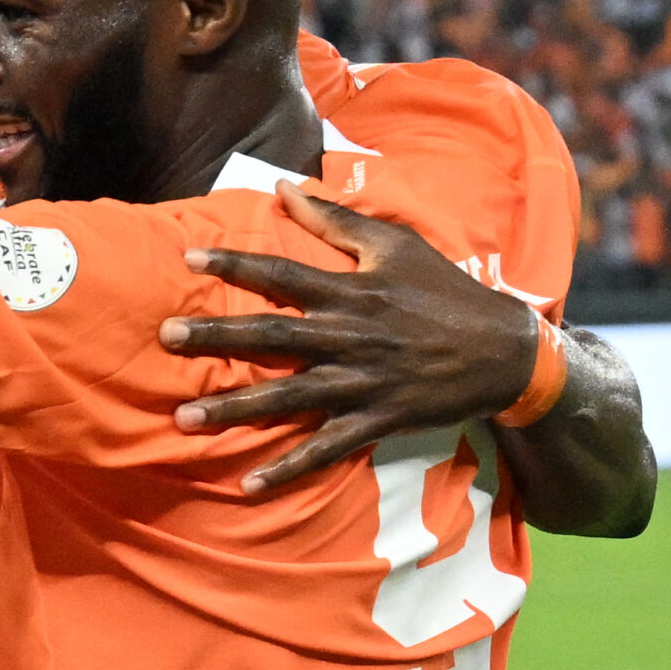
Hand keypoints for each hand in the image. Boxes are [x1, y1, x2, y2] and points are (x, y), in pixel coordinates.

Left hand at [163, 184, 539, 492]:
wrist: (505, 352)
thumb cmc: (445, 292)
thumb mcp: (395, 245)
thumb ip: (335, 218)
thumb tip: (284, 185)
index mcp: (350, 292)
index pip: (281, 273)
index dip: (235, 263)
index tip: (188, 258)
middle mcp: (348, 336)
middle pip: (271, 336)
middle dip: (216, 337)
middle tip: (165, 337)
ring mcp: (360, 382)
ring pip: (287, 397)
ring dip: (235, 410)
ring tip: (184, 418)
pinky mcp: (376, 419)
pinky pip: (326, 448)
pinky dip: (289, 468)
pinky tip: (250, 484)